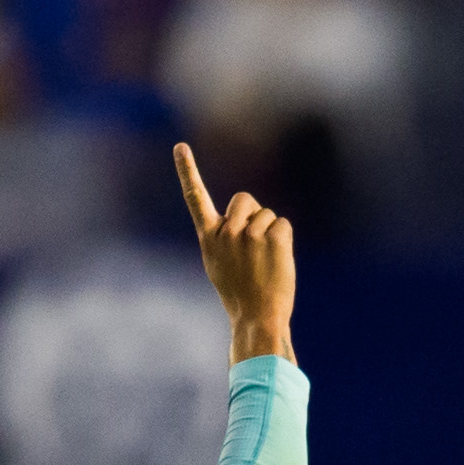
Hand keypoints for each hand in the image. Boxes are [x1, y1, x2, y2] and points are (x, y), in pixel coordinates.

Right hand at [175, 142, 295, 365]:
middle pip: (245, 200)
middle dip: (253, 214)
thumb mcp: (219, 263)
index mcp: (208, 238)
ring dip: (270, 233)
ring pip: (267, 215)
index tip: (180, 147)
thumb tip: (241, 216)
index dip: (187, 171)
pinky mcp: (272, 236)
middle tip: (253, 248)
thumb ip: (224, 236)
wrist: (257, 317)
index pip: (195, 198)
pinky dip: (284, 241)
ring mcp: (249, 234)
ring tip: (263, 263)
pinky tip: (276, 263)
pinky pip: (282, 225)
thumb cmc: (239, 293)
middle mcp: (225, 232)